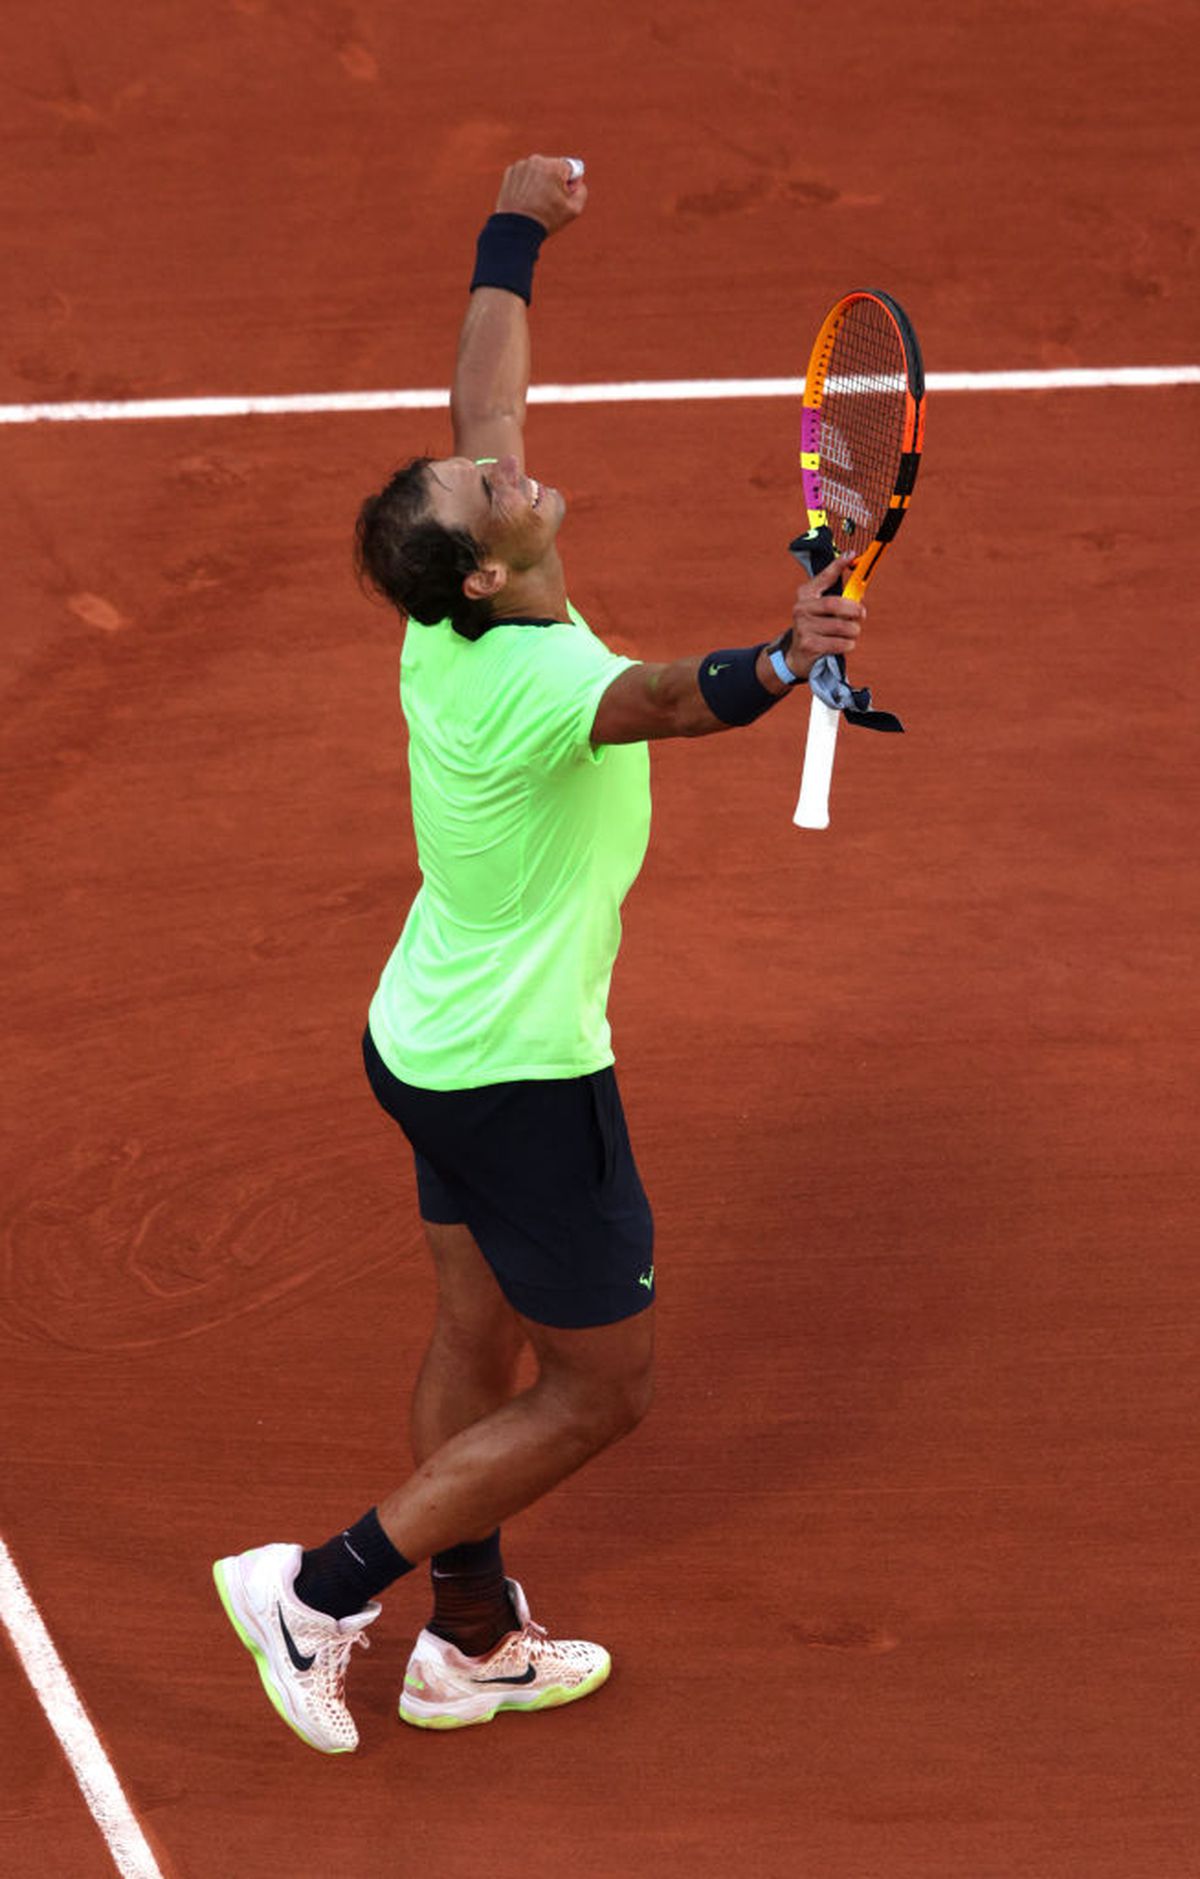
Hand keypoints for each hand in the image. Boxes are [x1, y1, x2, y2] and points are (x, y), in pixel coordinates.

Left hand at [495, 154, 587, 234]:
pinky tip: (525, 200)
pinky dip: (526, 185)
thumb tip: (576, 182)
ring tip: (535, 202)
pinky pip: (524, 176)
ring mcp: (521, 166)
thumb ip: (581, 191)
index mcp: (554, 166)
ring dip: (539, 183)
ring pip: (538, 171)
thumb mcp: (574, 209)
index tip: (562, 197)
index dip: (570, 184)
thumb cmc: (546, 219)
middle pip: (553, 168)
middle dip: (554, 182)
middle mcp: (537, 160)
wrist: (516, 229)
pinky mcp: (510, 173)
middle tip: (548, 202)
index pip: (571, 168)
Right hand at [784, 556, 864, 678]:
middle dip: (854, 610)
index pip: (824, 577)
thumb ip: (840, 596)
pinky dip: (848, 644)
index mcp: (805, 595)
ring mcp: (803, 628)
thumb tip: (858, 584)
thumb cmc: (817, 627)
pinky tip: (845, 643)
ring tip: (852, 632)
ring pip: (841, 627)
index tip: (851, 555)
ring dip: (853, 631)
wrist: (798, 655)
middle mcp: (801, 609)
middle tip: (862, 614)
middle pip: (835, 605)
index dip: (837, 565)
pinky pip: (839, 643)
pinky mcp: (809, 646)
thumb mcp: (822, 609)